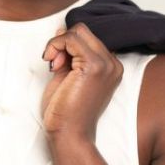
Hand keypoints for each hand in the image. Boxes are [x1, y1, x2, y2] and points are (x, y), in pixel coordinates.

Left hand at [40, 22, 123, 143]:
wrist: (69, 134)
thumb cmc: (65, 111)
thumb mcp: (66, 75)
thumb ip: (67, 53)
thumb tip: (62, 30)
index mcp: (110, 66)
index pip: (87, 37)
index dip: (66, 45)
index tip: (55, 63)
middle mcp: (112, 63)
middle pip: (83, 30)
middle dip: (61, 42)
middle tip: (53, 64)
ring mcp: (106, 64)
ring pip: (77, 31)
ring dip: (57, 44)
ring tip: (53, 66)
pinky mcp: (94, 66)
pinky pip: (71, 39)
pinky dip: (55, 46)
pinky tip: (51, 64)